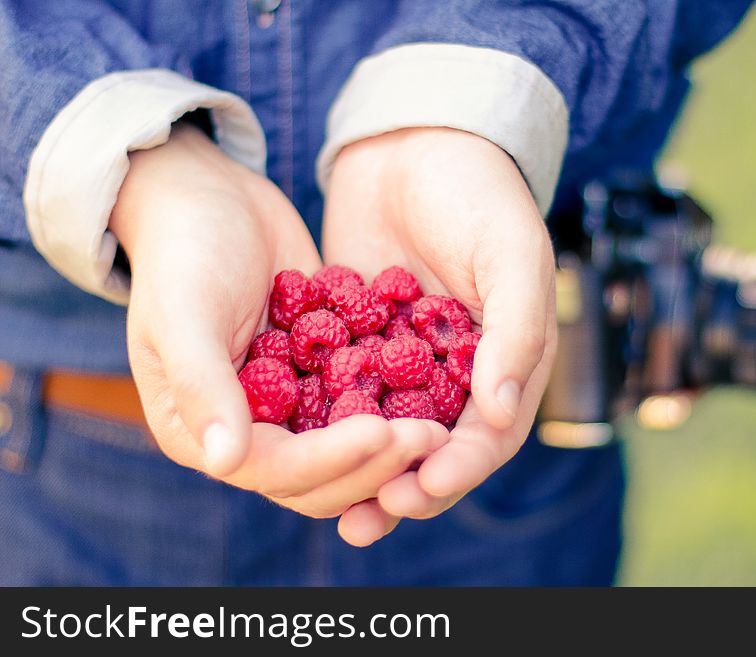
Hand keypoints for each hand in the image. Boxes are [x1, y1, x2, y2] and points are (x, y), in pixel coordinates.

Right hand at [111, 123, 445, 543]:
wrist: (214, 199)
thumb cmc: (185, 252)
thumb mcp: (184, 312)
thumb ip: (201, 384)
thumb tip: (227, 460)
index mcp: (203, 432)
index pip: (276, 469)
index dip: (330, 460)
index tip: (382, 433)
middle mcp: (250, 432)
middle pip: (321, 477)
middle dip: (375, 464)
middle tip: (431, 438)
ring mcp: (289, 407)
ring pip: (349, 451)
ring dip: (392, 448)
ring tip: (442, 428)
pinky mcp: (322, 378)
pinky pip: (364, 403)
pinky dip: (397, 406)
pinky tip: (443, 395)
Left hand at [323, 127, 557, 541]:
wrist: (415, 142)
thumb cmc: (478, 193)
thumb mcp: (512, 254)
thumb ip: (516, 332)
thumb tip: (499, 413)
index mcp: (504, 360)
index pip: (487, 434)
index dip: (458, 468)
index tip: (422, 487)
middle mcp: (454, 371)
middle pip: (431, 448)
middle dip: (403, 485)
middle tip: (369, 515)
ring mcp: (402, 359)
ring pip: (382, 430)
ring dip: (359, 471)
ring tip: (331, 509)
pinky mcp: (356, 340)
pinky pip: (340, 389)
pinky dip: (323, 419)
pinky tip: (293, 443)